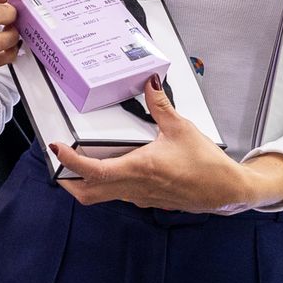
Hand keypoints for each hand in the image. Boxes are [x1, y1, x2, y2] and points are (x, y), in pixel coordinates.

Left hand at [54, 78, 282, 212]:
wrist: (225, 191)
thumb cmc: (206, 165)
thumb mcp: (181, 128)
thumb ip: (160, 105)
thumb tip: (150, 83)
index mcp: (139, 168)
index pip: (93, 171)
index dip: (70, 162)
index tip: (57, 147)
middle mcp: (134, 187)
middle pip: (87, 194)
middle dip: (67, 181)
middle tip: (57, 162)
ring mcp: (139, 197)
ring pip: (101, 197)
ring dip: (85, 183)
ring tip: (78, 162)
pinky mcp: (147, 200)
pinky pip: (119, 195)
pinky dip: (106, 184)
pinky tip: (112, 166)